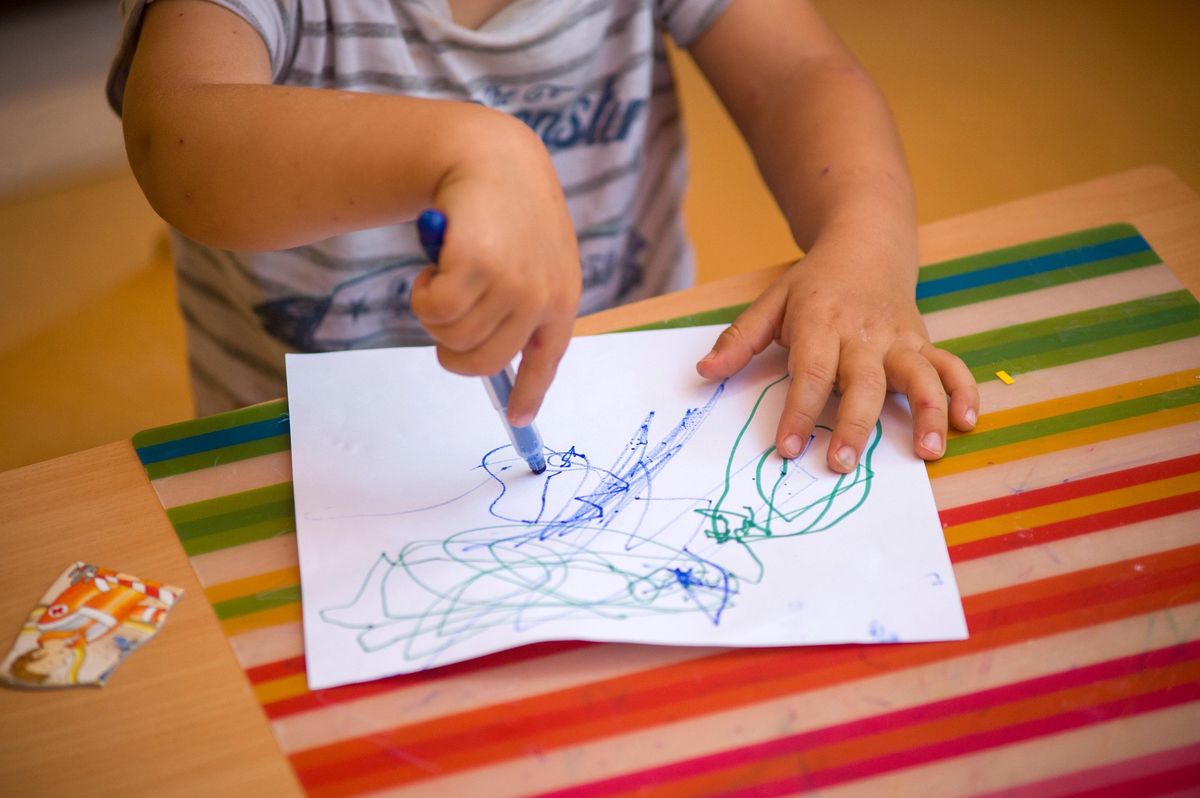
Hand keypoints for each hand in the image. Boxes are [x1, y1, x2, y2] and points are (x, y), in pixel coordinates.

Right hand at [410, 118, 581, 425]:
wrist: (492, 155)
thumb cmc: (507, 209)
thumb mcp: (533, 257)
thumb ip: (522, 303)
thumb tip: (494, 358)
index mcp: (562, 298)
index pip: (546, 361)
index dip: (530, 394)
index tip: (521, 420)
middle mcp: (542, 297)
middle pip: (481, 363)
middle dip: (452, 350)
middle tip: (444, 318)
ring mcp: (512, 282)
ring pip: (452, 338)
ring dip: (435, 312)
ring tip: (447, 272)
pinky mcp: (476, 264)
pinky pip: (434, 311)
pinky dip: (422, 293)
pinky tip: (434, 263)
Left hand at [696, 241, 978, 471]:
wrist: (866, 245)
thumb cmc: (814, 285)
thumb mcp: (771, 302)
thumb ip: (740, 340)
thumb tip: (704, 373)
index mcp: (822, 323)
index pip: (811, 372)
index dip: (798, 412)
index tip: (787, 449)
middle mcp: (865, 333)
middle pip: (863, 382)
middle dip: (855, 425)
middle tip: (843, 464)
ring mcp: (900, 339)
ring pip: (920, 375)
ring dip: (928, 413)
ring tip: (927, 452)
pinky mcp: (924, 344)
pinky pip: (951, 366)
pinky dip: (964, 392)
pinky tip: (966, 423)